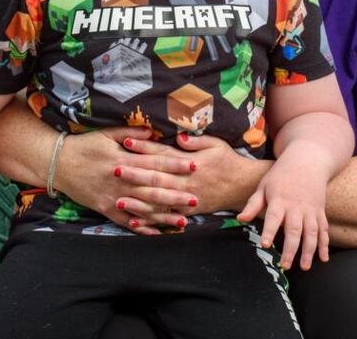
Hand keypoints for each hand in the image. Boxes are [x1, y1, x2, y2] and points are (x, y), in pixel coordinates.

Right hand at [56, 127, 198, 232]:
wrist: (59, 164)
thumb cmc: (85, 145)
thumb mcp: (107, 134)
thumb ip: (131, 135)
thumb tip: (153, 132)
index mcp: (124, 160)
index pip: (155, 162)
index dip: (175, 164)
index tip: (193, 166)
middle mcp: (121, 181)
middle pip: (153, 188)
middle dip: (176, 194)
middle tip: (196, 198)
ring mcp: (113, 198)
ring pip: (143, 209)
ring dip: (164, 216)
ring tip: (184, 220)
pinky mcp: (105, 209)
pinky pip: (126, 222)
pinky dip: (142, 228)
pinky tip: (156, 233)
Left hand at [117, 132, 269, 231]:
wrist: (242, 186)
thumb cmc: (227, 160)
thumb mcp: (215, 144)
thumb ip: (196, 141)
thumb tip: (179, 136)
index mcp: (189, 162)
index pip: (162, 153)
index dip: (144, 147)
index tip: (126, 142)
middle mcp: (185, 181)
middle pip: (156, 177)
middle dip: (134, 173)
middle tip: (114, 169)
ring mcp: (186, 198)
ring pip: (158, 201)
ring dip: (137, 200)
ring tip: (118, 199)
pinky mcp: (187, 211)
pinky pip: (166, 217)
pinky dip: (150, 220)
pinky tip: (134, 221)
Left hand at [237, 142, 330, 270]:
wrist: (307, 161)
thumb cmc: (281, 175)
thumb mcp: (264, 185)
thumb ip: (253, 204)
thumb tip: (240, 219)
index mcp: (279, 199)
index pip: (273, 217)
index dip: (269, 231)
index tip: (265, 244)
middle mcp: (296, 206)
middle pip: (294, 229)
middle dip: (290, 249)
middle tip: (285, 265)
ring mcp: (310, 209)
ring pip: (311, 232)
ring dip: (309, 251)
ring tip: (304, 267)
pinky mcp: (320, 212)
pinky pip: (324, 230)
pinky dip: (325, 244)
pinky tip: (324, 258)